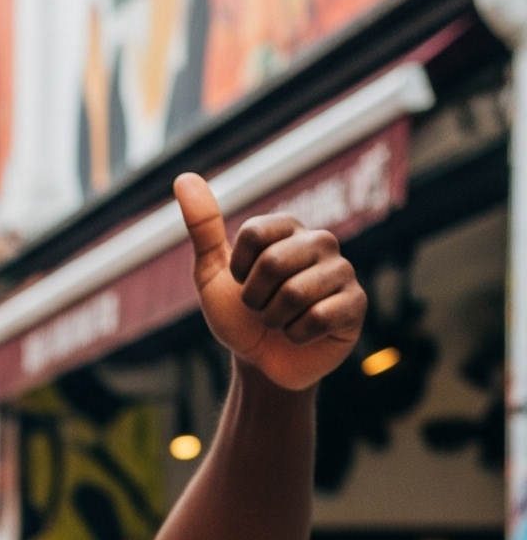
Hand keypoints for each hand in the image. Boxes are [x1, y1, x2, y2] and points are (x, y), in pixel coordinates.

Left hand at [176, 173, 365, 390]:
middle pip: (274, 263)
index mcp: (287, 229)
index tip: (243, 281)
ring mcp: (342, 272)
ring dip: (274, 319)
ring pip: (295, 293)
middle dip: (254, 298)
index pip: (255, 234)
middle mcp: (320, 242)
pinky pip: (318, 318)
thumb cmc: (239, 316)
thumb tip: (184, 177)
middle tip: (262, 307)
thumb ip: (202, 227)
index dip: (238, 269)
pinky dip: (296, 335)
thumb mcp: (212, 273)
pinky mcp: (356, 304)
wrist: (261, 362)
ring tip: (281, 321)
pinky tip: (303, 334)